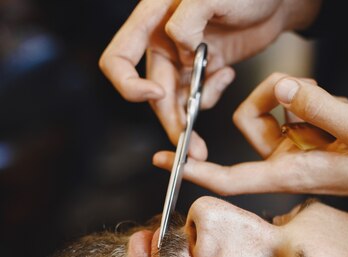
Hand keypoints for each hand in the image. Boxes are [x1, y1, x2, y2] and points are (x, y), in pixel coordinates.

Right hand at [99, 0, 321, 158]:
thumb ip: (187, 19)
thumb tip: (179, 50)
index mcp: (153, 18)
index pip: (119, 58)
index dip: (129, 85)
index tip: (158, 96)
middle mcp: (163, 41)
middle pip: (153, 92)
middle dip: (171, 121)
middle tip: (189, 146)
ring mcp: (183, 57)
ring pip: (174, 101)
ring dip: (187, 122)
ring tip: (204, 138)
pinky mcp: (203, 68)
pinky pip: (196, 95)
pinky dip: (210, 96)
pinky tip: (226, 75)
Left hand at [153, 72, 347, 206]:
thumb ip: (321, 106)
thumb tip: (285, 88)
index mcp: (292, 171)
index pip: (231, 177)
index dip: (196, 171)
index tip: (163, 160)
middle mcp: (289, 163)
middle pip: (250, 123)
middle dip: (271, 99)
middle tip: (310, 95)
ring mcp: (301, 151)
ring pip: (275, 109)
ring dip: (301, 98)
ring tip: (339, 111)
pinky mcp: (313, 139)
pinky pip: (298, 108)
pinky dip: (316, 101)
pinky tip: (343, 112)